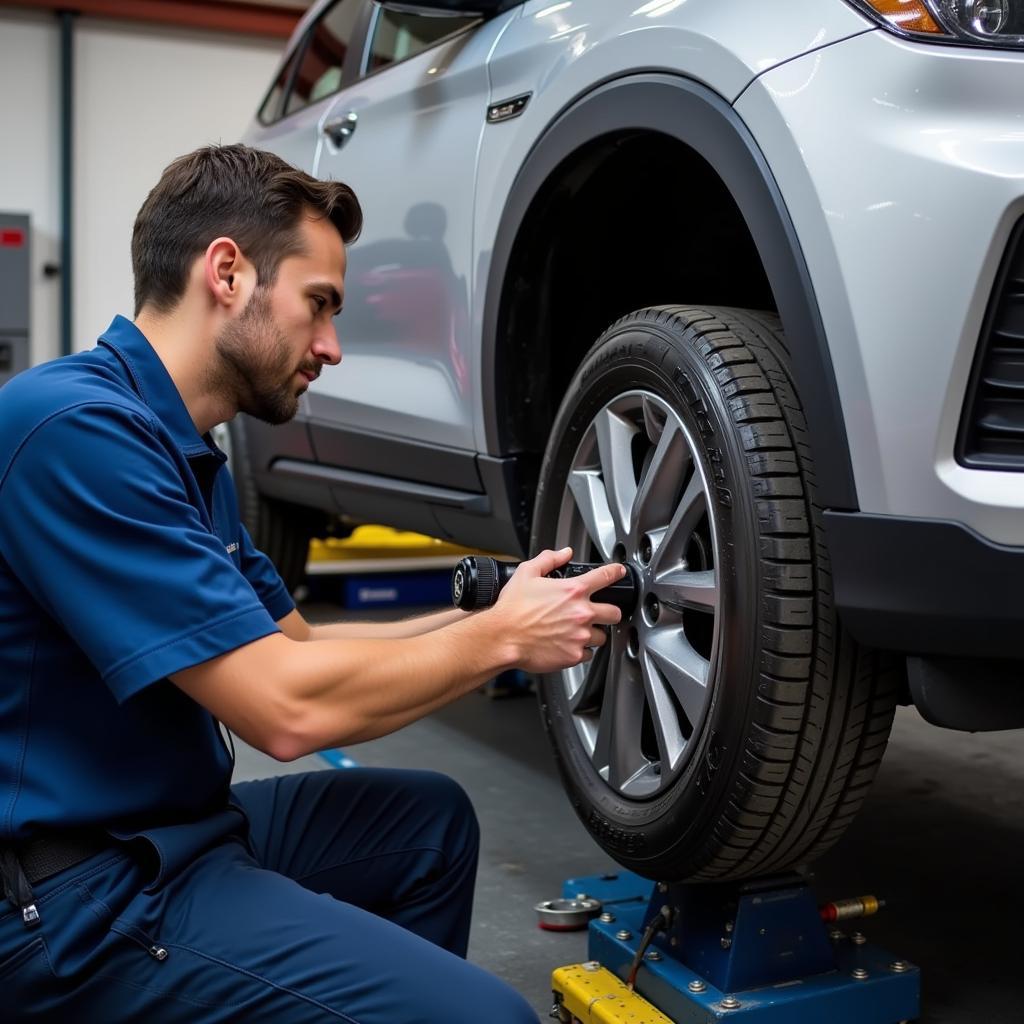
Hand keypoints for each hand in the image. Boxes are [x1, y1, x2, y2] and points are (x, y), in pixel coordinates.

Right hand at [493, 547, 625, 673]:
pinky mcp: (574, 655)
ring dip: (593, 634)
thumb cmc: (512, 609)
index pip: (605, 577)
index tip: (619, 572)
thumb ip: (549, 559)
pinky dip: (581, 651)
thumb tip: (564, 554)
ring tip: (577, 632)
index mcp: (573, 591)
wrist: (502, 637)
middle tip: (599, 613)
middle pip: (615, 612)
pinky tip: (568, 645)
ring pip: (602, 636)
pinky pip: (588, 654)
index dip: (616, 572)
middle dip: (609, 612)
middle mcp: (581, 613)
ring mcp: (580, 636)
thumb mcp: (527, 573)